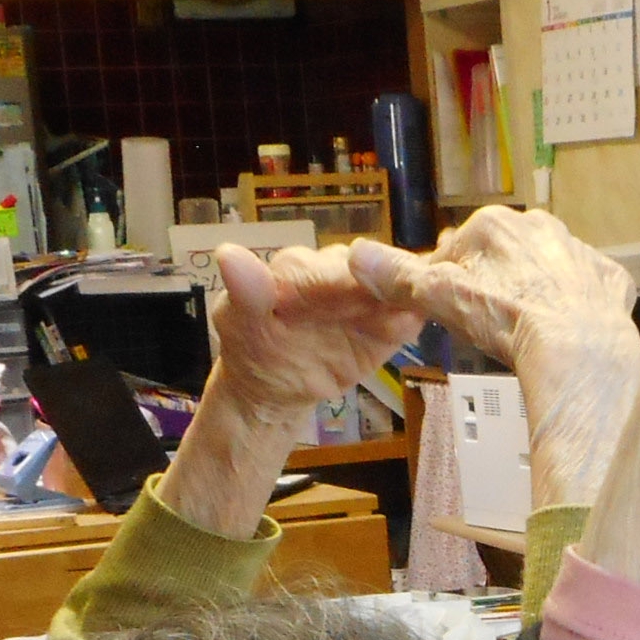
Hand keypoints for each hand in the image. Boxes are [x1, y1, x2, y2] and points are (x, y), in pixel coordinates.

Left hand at [211, 242, 418, 428]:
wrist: (275, 386)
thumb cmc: (253, 348)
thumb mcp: (239, 322)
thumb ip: (245, 290)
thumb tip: (227, 253)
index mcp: (299, 267)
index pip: (324, 270)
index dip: (343, 281)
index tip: (362, 287)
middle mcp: (337, 273)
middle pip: (368, 273)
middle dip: (383, 285)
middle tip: (398, 300)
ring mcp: (365, 298)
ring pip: (391, 290)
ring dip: (404, 298)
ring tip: (411, 312)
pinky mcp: (384, 326)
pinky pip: (402, 319)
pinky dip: (409, 321)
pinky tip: (412, 325)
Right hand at [336, 209, 639, 513]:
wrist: (576, 347)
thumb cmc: (506, 318)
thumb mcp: (438, 296)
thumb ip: (398, 276)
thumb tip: (356, 256)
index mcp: (494, 224)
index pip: (459, 250)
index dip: (448, 281)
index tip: (447, 308)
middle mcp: (541, 227)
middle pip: (505, 256)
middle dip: (494, 282)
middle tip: (487, 322)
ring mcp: (579, 252)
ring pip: (547, 269)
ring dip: (536, 291)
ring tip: (526, 329)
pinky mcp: (609, 280)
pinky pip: (588, 291)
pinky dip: (576, 308)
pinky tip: (566, 332)